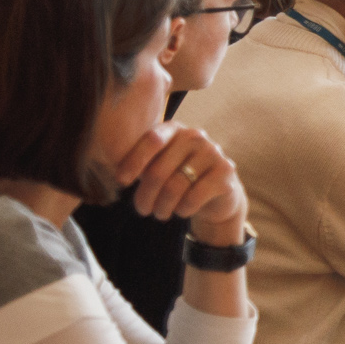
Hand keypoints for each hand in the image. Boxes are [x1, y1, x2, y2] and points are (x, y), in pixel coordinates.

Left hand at [115, 122, 249, 244]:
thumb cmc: (180, 179)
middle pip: (159, 170)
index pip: (151, 140)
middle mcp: (195, 136)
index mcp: (175, 129)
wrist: (217, 195)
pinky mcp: (225, 172)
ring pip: (175, 186)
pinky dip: (183, 209)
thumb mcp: (159, 167)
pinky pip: (194, 197)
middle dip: (146, 195)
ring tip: (160, 214)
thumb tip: (119, 176)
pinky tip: (181, 212)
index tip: (121, 181)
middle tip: (142, 210)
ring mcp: (213, 153)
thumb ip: (142, 165)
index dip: (133, 162)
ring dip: (162, 206)